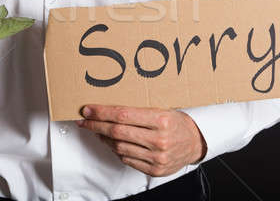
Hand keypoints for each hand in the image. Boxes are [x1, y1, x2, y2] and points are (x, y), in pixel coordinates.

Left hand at [77, 105, 206, 176]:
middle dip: (96, 125)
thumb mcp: (161, 109)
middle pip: (117, 132)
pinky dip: (116, 150)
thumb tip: (107, 109)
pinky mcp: (154, 170)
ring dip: (104, 138)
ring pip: (119, 147)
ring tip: (98, 130)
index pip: (122, 115)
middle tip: (84, 120)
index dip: (101, 112)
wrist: (196, 143)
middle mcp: (159, 140)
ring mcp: (157, 157)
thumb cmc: (176, 122)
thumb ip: (137, 110)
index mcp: (161, 120)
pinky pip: (126, 159)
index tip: (88, 110)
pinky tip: (112, 142)